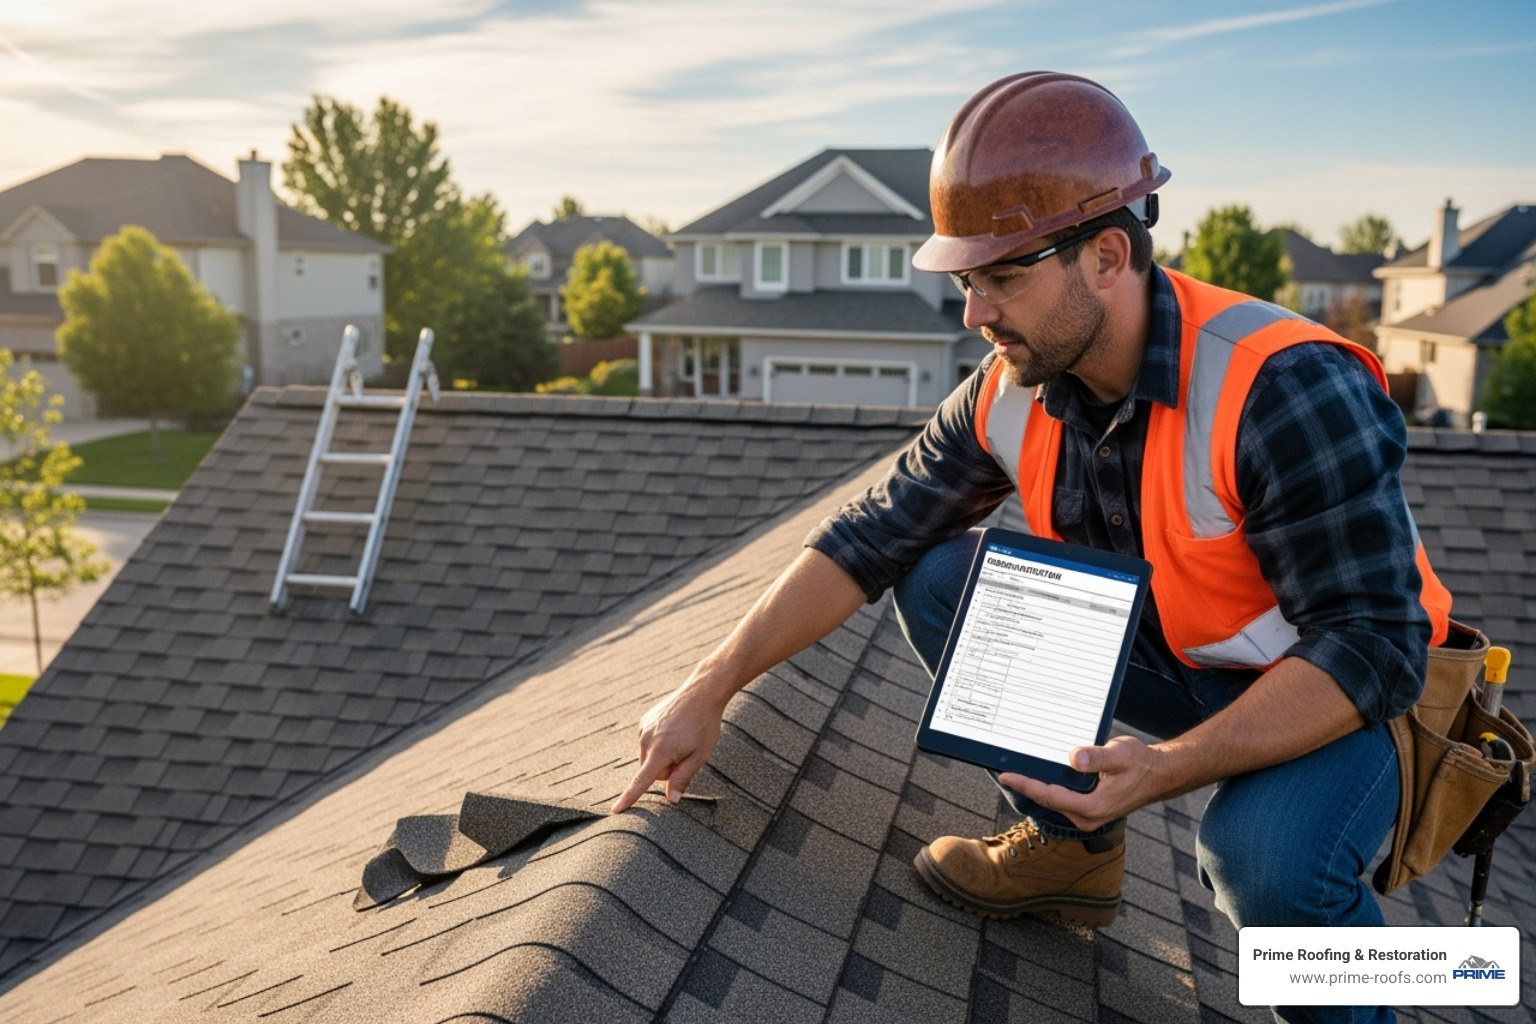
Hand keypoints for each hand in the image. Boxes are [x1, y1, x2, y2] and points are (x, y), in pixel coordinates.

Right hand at [611, 681, 726, 812]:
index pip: (641, 781)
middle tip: (685, 753)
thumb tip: (672, 800)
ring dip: (662, 755)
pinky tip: (674, 729)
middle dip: (665, 769)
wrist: (701, 693)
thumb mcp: (699, 756)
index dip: (629, 798)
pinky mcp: (644, 721)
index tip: (615, 810)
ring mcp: (644, 729)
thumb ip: (682, 778)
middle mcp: (646, 740)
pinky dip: (659, 742)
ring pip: (649, 757)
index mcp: (660, 751)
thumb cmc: (703, 726)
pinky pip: (649, 743)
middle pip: (651, 771)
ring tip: (681, 738)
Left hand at [999, 735, 1167, 831]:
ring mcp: (1087, 816)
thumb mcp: (1120, 754)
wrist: (1159, 775)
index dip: (1026, 784)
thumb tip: (1075, 758)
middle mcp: (1087, 817)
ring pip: (1054, 801)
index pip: (1050, 796)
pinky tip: (1042, 775)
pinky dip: (1050, 788)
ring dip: (1037, 787)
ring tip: (1017, 770)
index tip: (1006, 775)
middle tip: (1004, 767)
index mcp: (1093, 807)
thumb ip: (1097, 758)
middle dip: (1026, 785)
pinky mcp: (1088, 810)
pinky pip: (1062, 800)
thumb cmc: (1141, 764)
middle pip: (1047, 800)